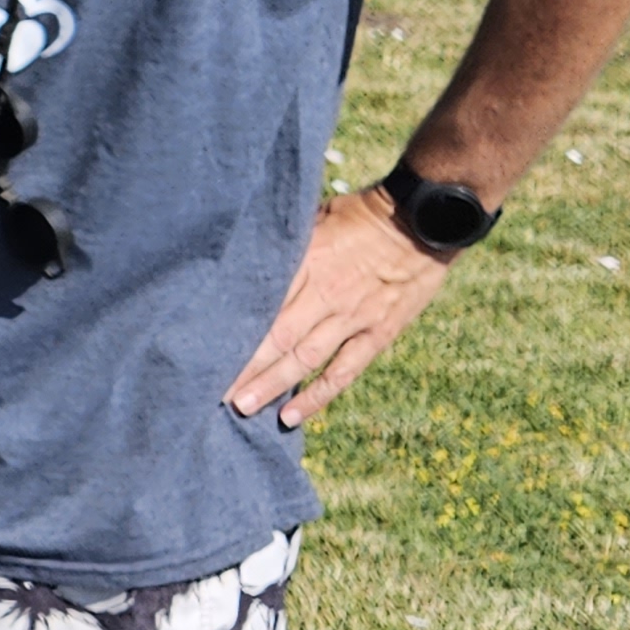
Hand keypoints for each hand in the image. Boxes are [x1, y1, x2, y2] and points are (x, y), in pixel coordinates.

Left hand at [226, 189, 455, 429]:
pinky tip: (292, 415)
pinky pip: (344, 372)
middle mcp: (325, 294)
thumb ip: (285, 243)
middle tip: (211, 391)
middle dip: (242, 367)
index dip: (231, 330)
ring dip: (271, 386)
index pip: (259, 305)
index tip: (203, 348)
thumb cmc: (363, 213)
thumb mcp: (315, 217)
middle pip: (275, 339)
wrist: (425, 220)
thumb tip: (247, 257)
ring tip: (241, 407)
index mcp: (305, 262)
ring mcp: (353, 317)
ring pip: (304, 360)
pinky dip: (317, 395)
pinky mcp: (379, 333)